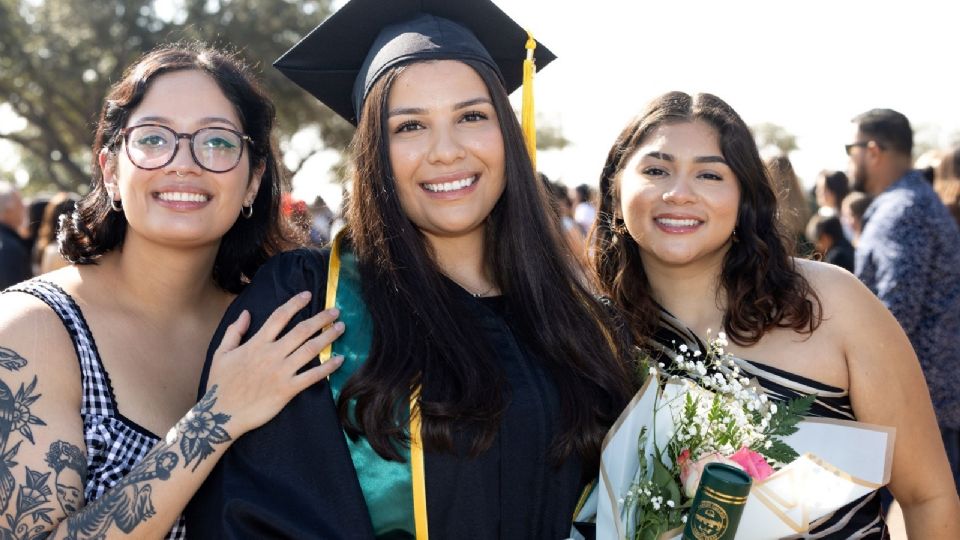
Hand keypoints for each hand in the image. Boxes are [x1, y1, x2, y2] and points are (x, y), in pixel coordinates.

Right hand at [207, 291, 344, 434]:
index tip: (308, 295)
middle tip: (336, 311)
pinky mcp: (287, 390)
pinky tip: (340, 359)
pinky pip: (312, 376)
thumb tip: (246, 313)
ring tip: (341, 328)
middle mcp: (272, 354)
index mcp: (256, 344)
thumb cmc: (220, 384)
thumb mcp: (221, 353)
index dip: (295, 304)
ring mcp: (281, 372)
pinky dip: (328, 367)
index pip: (279, 317)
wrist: (222, 415)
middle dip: (321, 319)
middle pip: (302, 331)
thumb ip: (234, 331)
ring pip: (310, 349)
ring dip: (328, 337)